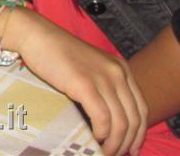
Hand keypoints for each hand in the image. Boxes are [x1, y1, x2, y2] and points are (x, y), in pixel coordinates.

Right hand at [15, 10, 147, 155]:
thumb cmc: (58, 54)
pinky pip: (102, 118)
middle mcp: (117, 73)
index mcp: (121, 69)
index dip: (139, 133)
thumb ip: (104, 87)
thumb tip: (108, 121)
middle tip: (116, 155)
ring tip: (104, 152)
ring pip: (120, 122)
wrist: (37, 36)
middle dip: (127, 143)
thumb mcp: (90, 68)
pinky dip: (101, 134)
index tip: (132, 149)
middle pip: (134, 118)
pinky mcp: (85, 84)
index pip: (141, 108)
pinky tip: (94, 139)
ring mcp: (102, 77)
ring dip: (114, 144)